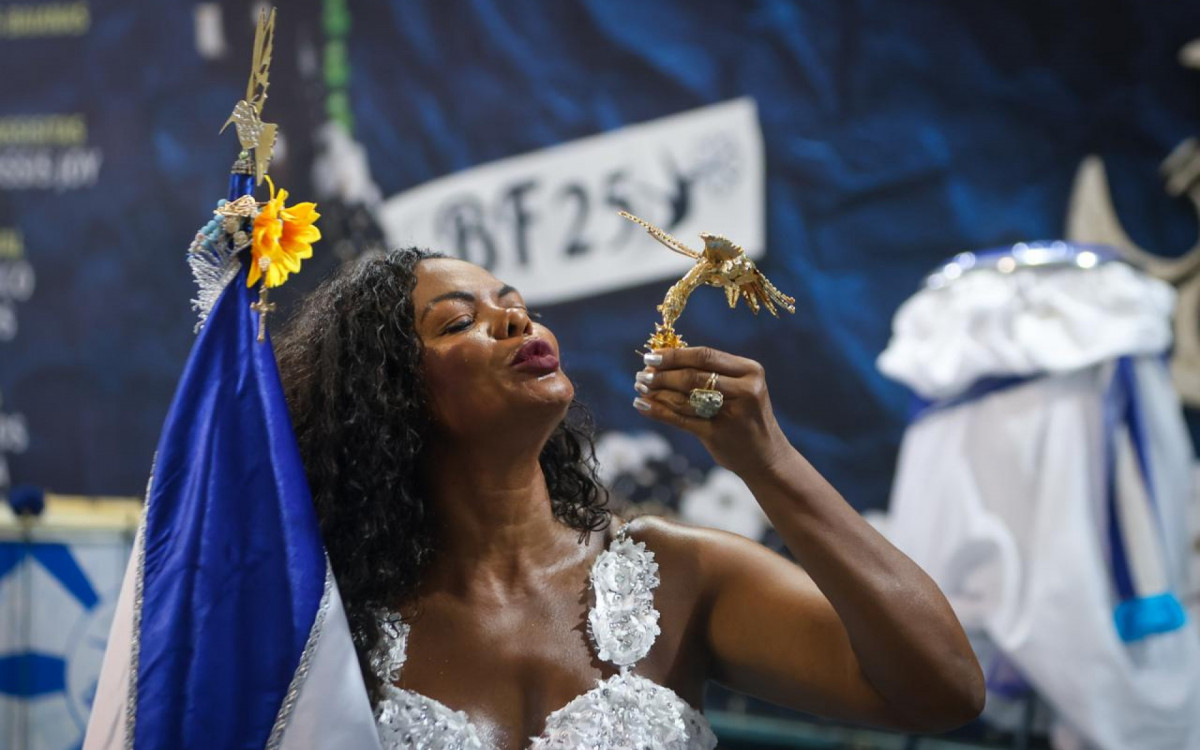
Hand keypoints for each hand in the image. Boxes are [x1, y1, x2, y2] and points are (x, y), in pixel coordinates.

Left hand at [632, 346, 792, 475]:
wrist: (765, 457)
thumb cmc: (744, 416)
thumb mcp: (738, 389)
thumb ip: (709, 373)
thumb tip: (663, 359)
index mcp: (750, 371)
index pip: (705, 355)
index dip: (675, 355)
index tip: (651, 356)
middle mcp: (745, 390)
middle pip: (693, 376)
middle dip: (662, 374)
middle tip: (641, 375)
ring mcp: (733, 413)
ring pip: (685, 397)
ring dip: (657, 392)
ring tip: (640, 388)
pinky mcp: (719, 434)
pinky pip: (681, 419)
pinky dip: (658, 411)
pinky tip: (643, 405)